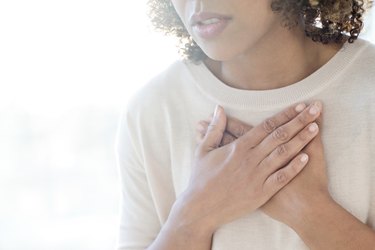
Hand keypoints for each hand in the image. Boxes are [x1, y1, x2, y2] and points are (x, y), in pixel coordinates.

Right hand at [172, 102, 320, 234]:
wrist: (200, 208)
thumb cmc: (201, 178)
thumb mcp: (203, 151)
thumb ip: (215, 129)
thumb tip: (219, 109)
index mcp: (238, 147)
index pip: (266, 126)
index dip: (284, 114)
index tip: (299, 105)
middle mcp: (250, 159)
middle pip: (279, 136)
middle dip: (299, 121)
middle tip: (315, 109)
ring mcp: (257, 176)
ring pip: (283, 154)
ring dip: (301, 140)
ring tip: (316, 127)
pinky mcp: (261, 193)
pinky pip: (281, 178)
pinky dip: (294, 167)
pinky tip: (307, 157)